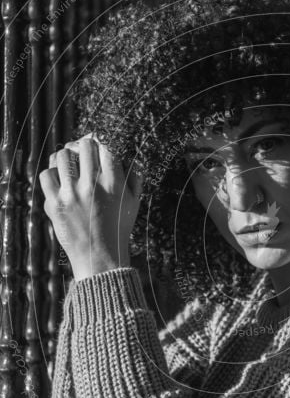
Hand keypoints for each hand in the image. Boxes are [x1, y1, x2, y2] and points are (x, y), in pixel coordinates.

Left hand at [39, 134, 142, 280]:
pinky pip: (46, 175)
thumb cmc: (118, 229)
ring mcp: (71, 194)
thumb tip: (132, 156)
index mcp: (114, 183)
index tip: (99, 143)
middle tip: (84, 152)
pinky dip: (52, 173)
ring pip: (62, 156)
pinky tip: (59, 180)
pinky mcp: (55, 204)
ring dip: (67, 157)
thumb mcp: (134, 203)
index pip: (106, 146)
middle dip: (85, 145)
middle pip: (84, 146)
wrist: (99, 257)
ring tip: (70, 164)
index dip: (102, 141)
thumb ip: (135, 177)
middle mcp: (92, 186)